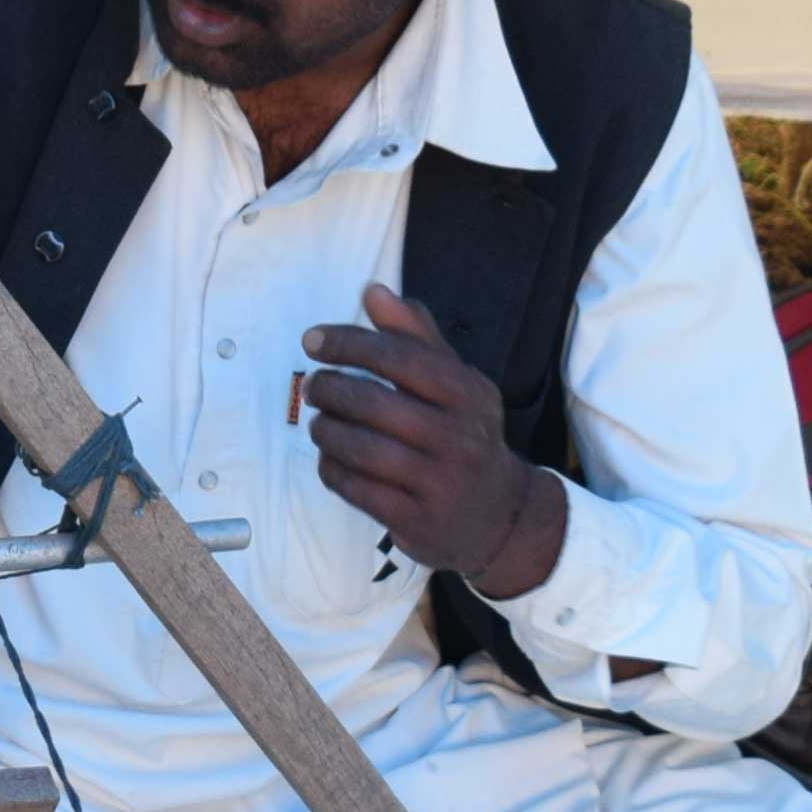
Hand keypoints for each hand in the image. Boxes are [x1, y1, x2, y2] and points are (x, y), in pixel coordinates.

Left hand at [296, 284, 568, 595]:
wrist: (498, 514)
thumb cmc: (465, 433)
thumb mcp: (456, 382)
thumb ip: (416, 335)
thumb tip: (373, 292)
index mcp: (469, 393)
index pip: (399, 356)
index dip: (349, 343)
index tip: (312, 341)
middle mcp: (459, 436)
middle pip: (373, 403)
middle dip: (330, 389)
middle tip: (313, 386)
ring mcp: (439, 481)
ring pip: (360, 448)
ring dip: (326, 430)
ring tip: (319, 422)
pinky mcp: (417, 519)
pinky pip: (357, 489)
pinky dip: (332, 468)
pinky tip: (330, 457)